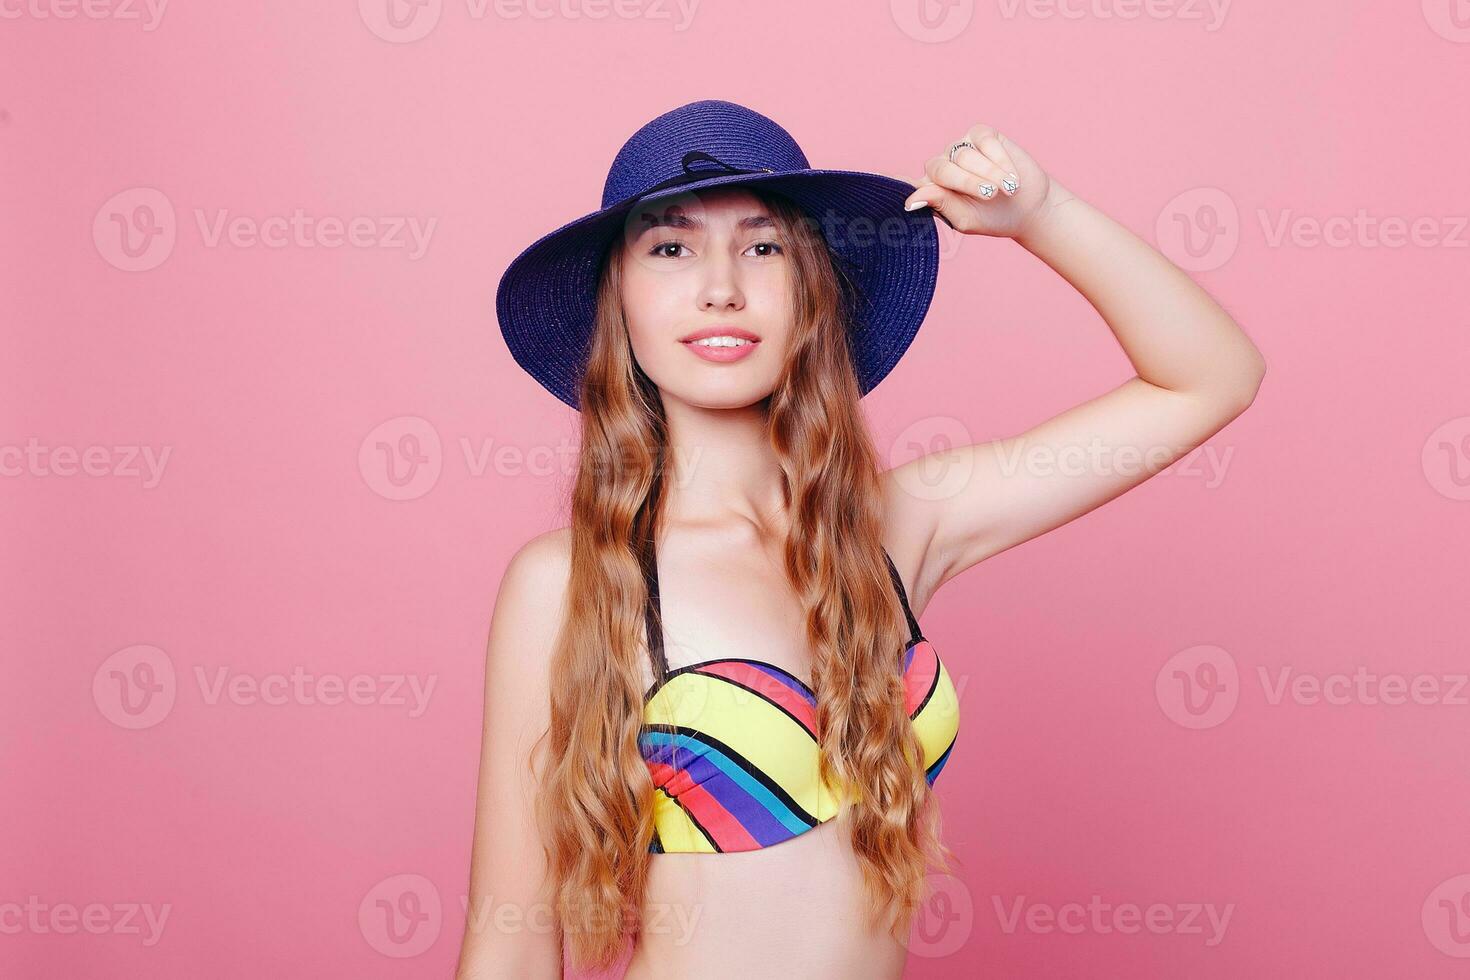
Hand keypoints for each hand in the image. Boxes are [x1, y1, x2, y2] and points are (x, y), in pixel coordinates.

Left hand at [885, 123, 1060, 239]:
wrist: (1028, 207)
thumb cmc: (993, 218)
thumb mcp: (965, 219)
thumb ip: (940, 206)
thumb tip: (911, 199)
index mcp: (931, 190)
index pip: (913, 186)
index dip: (908, 188)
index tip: (908, 202)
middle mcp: (941, 167)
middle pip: (941, 170)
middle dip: (967, 182)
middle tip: (988, 195)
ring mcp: (960, 148)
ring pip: (964, 156)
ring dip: (989, 173)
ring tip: (1007, 189)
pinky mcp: (981, 135)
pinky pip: (983, 140)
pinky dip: (998, 158)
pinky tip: (1011, 176)